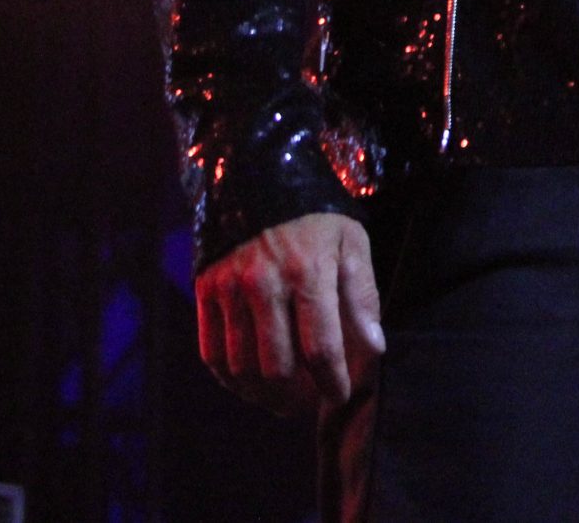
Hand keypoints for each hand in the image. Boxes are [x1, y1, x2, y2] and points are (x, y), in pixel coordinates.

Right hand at [193, 211, 384, 415]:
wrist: (259, 176)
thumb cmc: (316, 216)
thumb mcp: (352, 243)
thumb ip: (362, 297)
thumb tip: (373, 349)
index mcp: (308, 272)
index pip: (320, 347)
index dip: (332, 382)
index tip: (340, 396)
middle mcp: (264, 283)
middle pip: (277, 366)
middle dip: (297, 396)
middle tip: (310, 401)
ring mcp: (229, 288)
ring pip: (241, 366)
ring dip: (264, 394)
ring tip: (283, 400)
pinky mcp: (205, 290)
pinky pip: (211, 352)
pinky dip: (229, 378)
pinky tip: (249, 384)